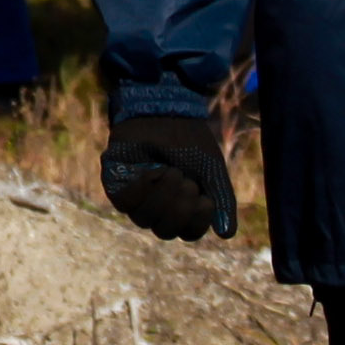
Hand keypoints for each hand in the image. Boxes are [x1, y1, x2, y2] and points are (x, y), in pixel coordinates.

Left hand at [100, 108, 236, 240]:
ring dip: (162, 196)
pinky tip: (151, 171)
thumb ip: (222, 200)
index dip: (197, 222)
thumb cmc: (189, 141)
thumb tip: (228, 234)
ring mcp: (135, 198)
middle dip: (179, 208)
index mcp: (182, 207)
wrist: (165, 110)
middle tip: (187, 181)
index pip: (188, 233)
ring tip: (171, 171)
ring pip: (144, 219)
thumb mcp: (212, 170)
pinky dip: (141, 189)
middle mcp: (157, 208)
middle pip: (165, 231)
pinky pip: (125, 203)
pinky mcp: (116, 185)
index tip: (206, 200)